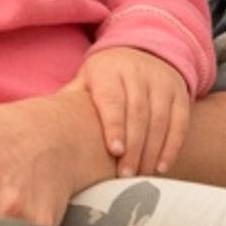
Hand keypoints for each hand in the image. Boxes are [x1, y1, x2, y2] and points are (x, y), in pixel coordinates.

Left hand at [76, 47, 191, 175]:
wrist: (143, 50)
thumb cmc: (105, 77)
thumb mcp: (86, 79)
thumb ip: (71, 101)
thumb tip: (45, 126)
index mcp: (109, 71)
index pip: (114, 99)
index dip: (115, 125)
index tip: (115, 151)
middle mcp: (138, 74)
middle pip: (139, 113)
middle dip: (134, 147)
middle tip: (125, 175)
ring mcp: (162, 83)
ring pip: (160, 119)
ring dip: (152, 151)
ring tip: (141, 175)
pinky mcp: (180, 93)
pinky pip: (179, 122)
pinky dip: (172, 146)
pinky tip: (161, 166)